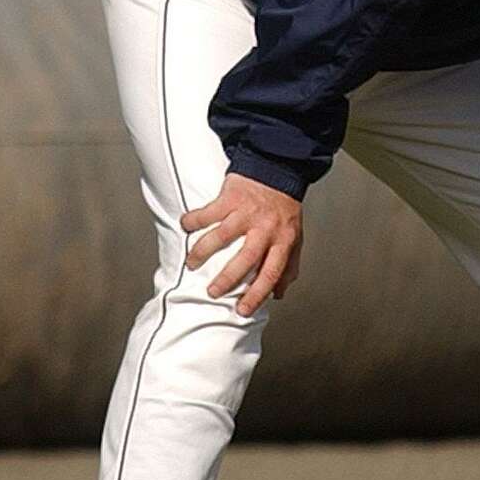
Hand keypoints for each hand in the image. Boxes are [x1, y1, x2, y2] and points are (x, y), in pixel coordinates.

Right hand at [180, 173, 302, 317]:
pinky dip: (193, 220)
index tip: (242, 310)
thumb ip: (288, 266)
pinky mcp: (230, 197)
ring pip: (221, 236)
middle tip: (213, 292)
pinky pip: (208, 211)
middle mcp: (264, 228)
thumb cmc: (284, 208)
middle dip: (227, 279)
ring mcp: (246, 212)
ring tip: (191, 264)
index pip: (271, 273)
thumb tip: (279, 294)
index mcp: (282, 240)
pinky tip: (184, 226)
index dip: (257, 294)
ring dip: (202, 252)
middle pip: (245, 258)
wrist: (278, 169)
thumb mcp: (295, 238)